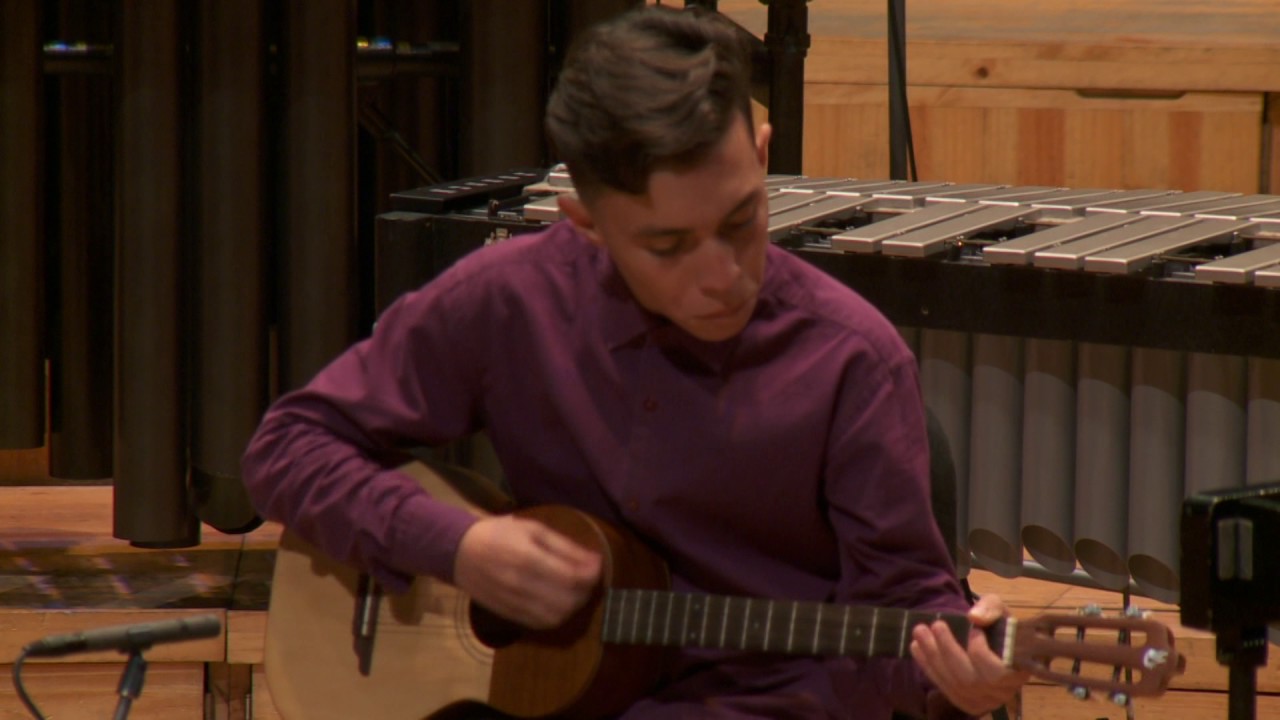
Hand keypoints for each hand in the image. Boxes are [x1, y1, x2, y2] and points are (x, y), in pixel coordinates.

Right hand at [453, 514, 601, 629]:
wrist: (460, 552)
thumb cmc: (499, 533)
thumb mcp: (533, 529)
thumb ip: (564, 546)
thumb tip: (594, 561)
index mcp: (527, 557)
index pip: (572, 576)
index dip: (592, 574)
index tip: (597, 564)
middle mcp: (520, 584)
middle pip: (567, 600)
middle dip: (586, 591)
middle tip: (587, 578)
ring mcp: (513, 603)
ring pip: (556, 617)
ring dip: (573, 607)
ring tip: (575, 591)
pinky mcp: (509, 615)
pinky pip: (541, 624)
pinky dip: (557, 617)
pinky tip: (559, 603)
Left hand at [909, 594, 1029, 715]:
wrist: (999, 647)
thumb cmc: (1003, 629)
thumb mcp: (1001, 611)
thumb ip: (991, 608)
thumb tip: (974, 617)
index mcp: (1018, 672)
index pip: (997, 672)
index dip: (981, 652)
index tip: (974, 630)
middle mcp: (1002, 692)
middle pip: (969, 679)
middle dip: (948, 650)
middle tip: (935, 625)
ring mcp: (983, 701)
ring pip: (954, 684)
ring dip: (933, 657)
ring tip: (919, 632)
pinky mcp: (967, 703)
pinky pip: (945, 688)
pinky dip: (928, 667)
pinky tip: (916, 647)